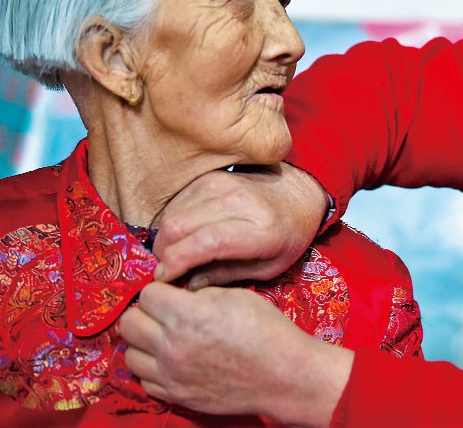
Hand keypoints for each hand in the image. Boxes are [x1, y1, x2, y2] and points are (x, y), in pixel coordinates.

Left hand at [119, 282, 351, 426]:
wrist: (283, 374)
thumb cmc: (265, 330)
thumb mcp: (235, 295)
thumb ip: (198, 292)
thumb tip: (177, 292)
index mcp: (187, 315)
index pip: (147, 294)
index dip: (161, 289)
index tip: (172, 293)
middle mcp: (171, 346)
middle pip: (129, 322)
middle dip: (145, 312)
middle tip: (163, 313)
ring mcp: (171, 375)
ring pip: (130, 353)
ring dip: (144, 342)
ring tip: (164, 338)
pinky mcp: (176, 395)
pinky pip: (144, 379)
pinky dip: (152, 368)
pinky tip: (171, 360)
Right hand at [152, 162, 327, 285]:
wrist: (299, 195)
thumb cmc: (287, 237)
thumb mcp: (268, 267)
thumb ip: (227, 275)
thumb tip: (187, 285)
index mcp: (260, 230)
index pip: (206, 242)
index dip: (177, 262)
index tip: (164, 278)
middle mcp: (238, 202)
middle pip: (179, 226)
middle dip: (164, 253)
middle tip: (168, 269)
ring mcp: (223, 184)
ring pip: (173, 213)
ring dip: (166, 238)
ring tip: (177, 253)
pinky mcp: (211, 177)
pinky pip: (177, 201)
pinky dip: (173, 221)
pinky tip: (185, 234)